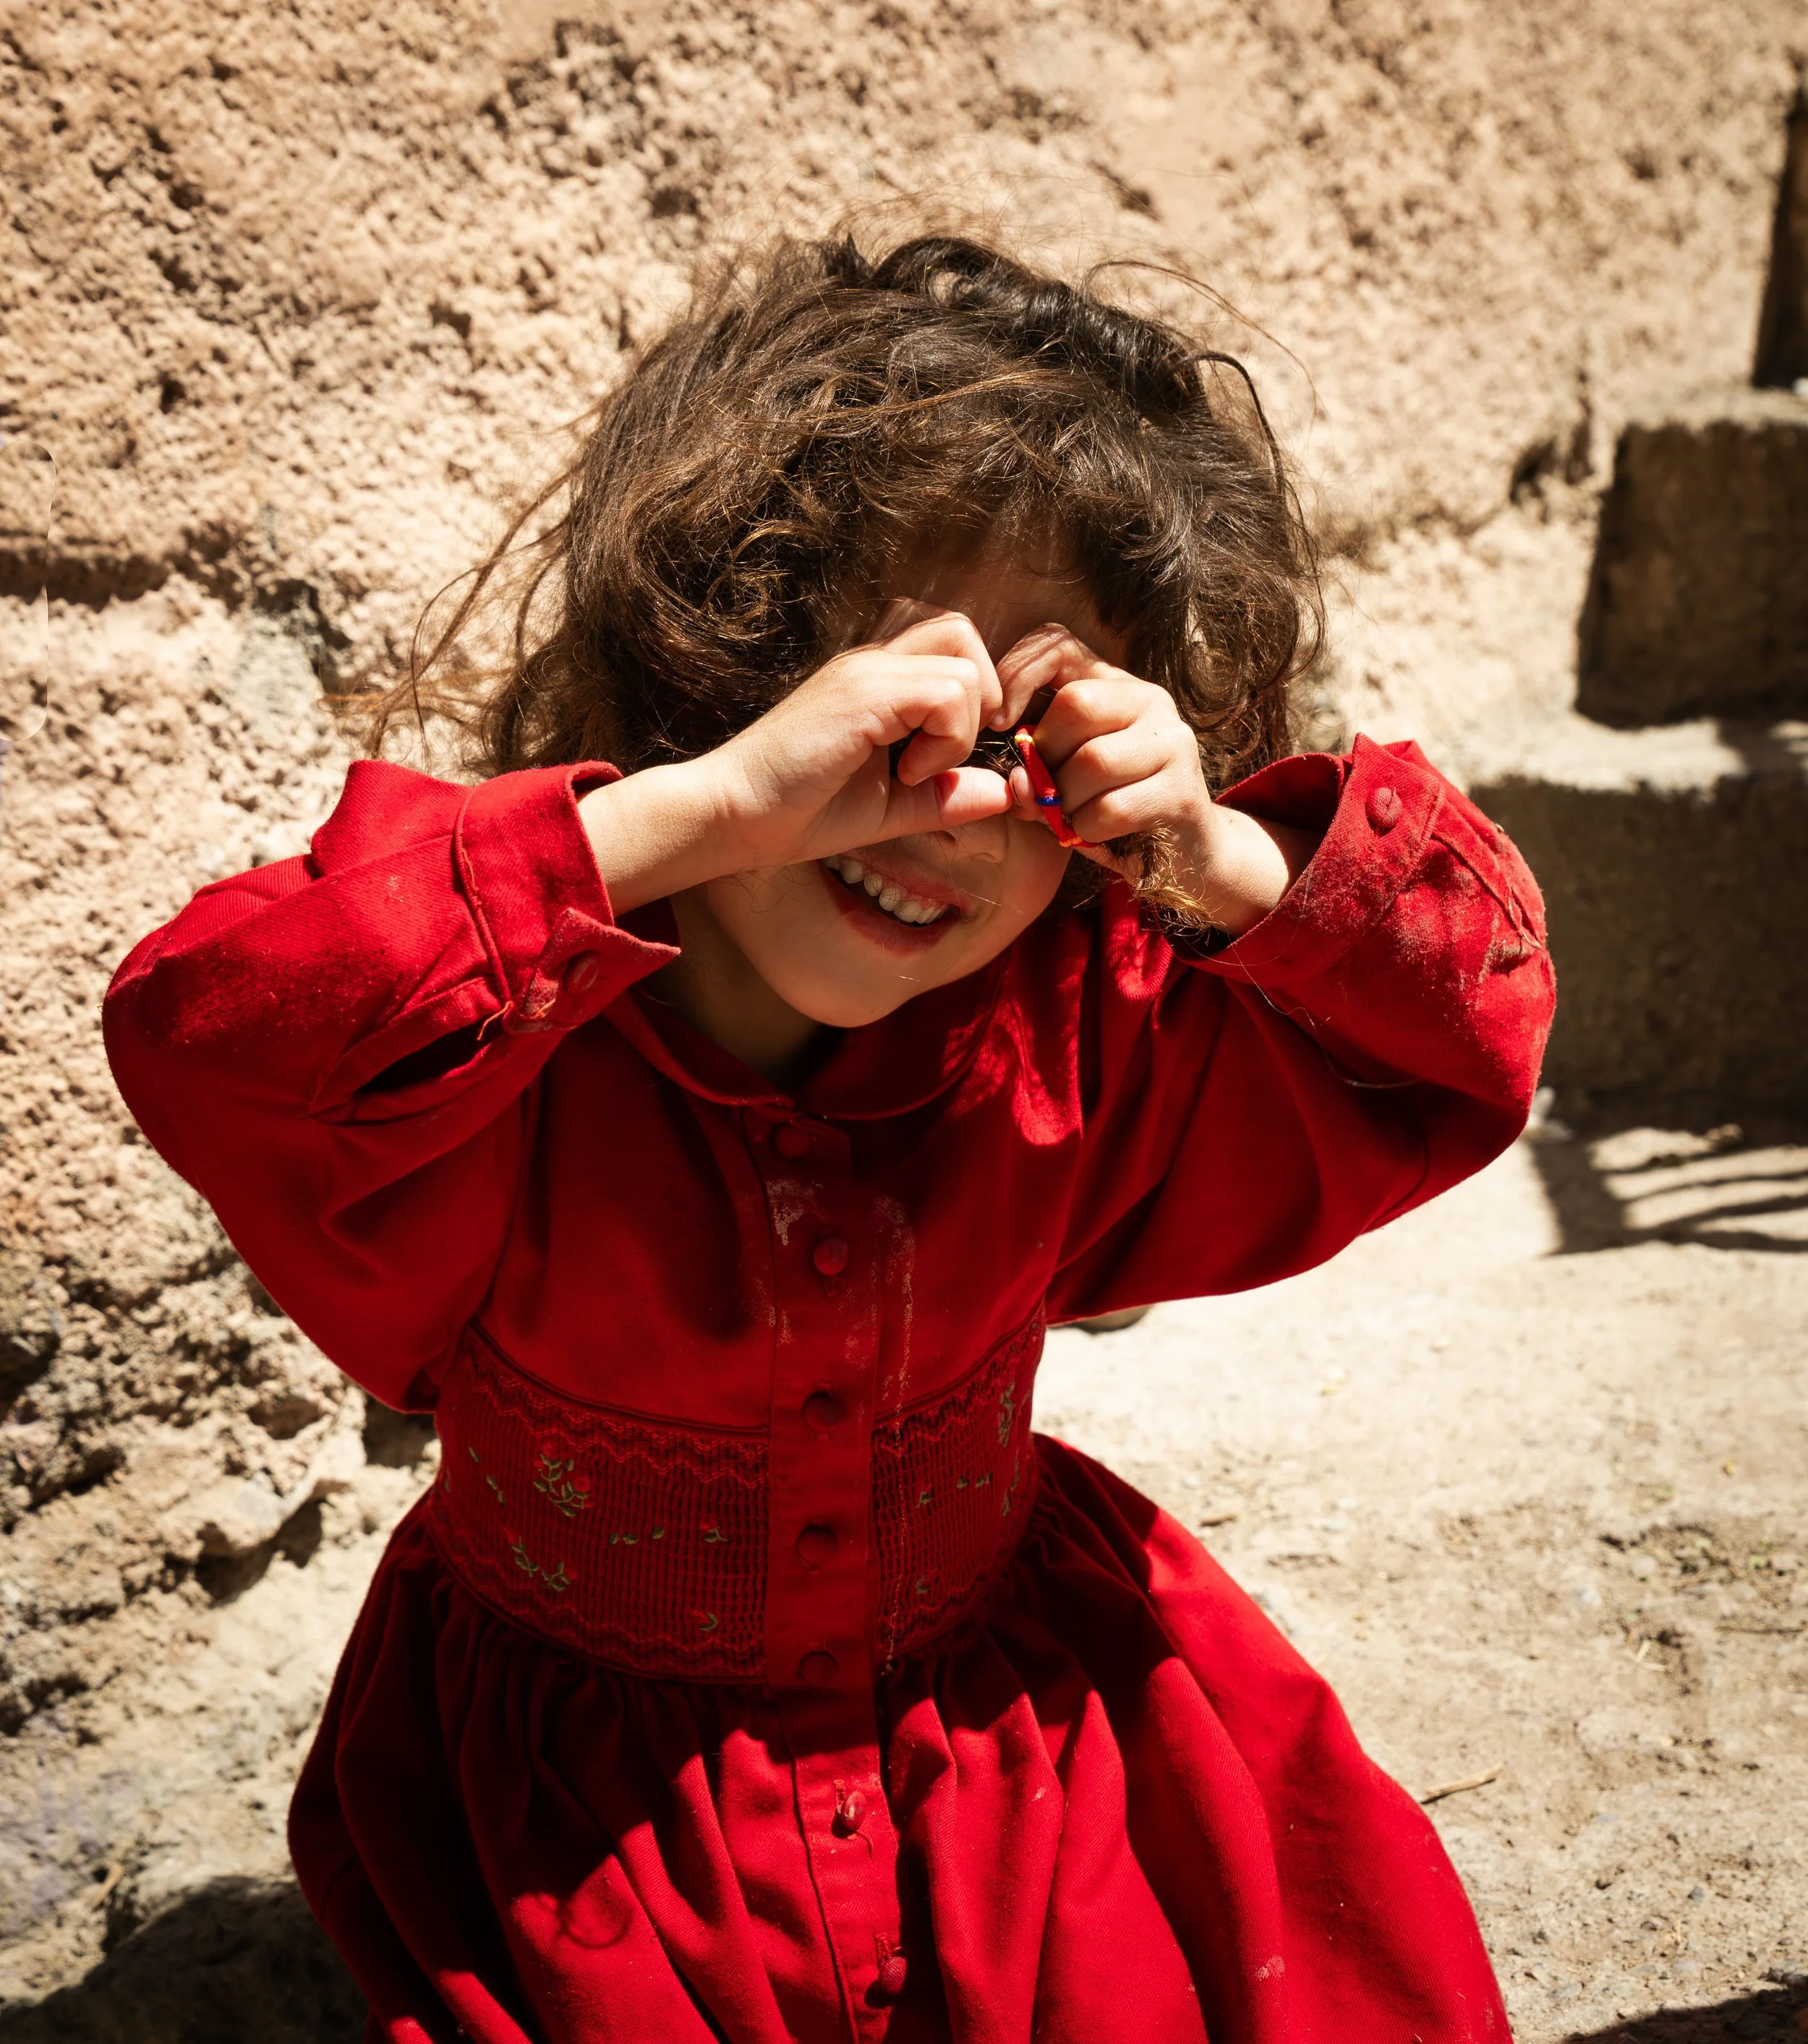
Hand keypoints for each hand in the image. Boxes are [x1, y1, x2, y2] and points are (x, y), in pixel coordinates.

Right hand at [579, 607, 1014, 910]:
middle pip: (962, 630)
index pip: (950, 644)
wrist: (733, 816)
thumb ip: (946, 796)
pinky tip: (902, 772)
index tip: (949, 755)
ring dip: (958, 727)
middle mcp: (872, 662)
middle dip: (979, 694)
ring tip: (914, 769)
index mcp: (876, 679)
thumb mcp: (890, 808)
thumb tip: (1003, 792)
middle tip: (946, 750)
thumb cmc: (798, 812)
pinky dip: (943, 740)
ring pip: (964, 665)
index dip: (973, 695)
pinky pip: (946, 694)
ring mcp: (865, 671)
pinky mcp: (862, 693)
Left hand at [996, 625, 1316, 935]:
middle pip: (1076, 704)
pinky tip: (1091, 831)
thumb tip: (1017, 780)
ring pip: (1093, 761)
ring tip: (1068, 814)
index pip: (1058, 644)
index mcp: (1114, 684)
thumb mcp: (1062, 772)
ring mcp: (1171, 743)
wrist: (1182, 852)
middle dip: (1045, 754)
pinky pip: (1111, 808)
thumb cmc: (1107, 807)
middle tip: (1045, 787)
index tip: (999, 722)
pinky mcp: (1181, 792)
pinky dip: (1086, 827)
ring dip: (1064, 799)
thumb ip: (1031, 763)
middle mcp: (1149, 701)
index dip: (1017, 674)